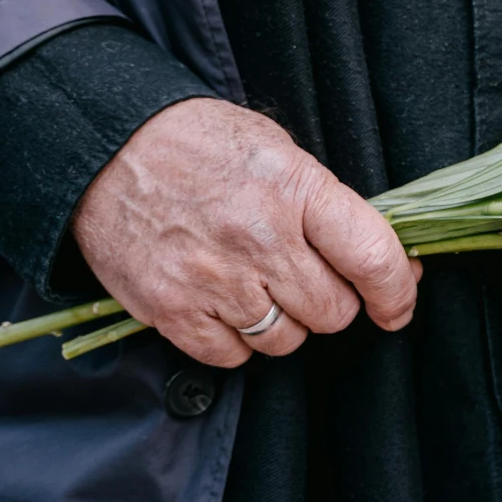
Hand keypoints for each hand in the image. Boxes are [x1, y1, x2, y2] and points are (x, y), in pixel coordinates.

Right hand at [71, 97, 420, 367]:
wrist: (104, 146)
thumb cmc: (200, 145)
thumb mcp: (279, 152)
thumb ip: (329, 208)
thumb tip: (386, 263)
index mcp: (295, 189)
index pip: (371, 256)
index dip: (395, 291)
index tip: (397, 304)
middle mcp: (258, 239)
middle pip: (332, 312)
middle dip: (333, 303)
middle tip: (309, 279)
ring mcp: (212, 279)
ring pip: (286, 340)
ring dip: (285, 323)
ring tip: (259, 285)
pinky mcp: (169, 309)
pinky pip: (232, 356)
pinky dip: (236, 340)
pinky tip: (224, 303)